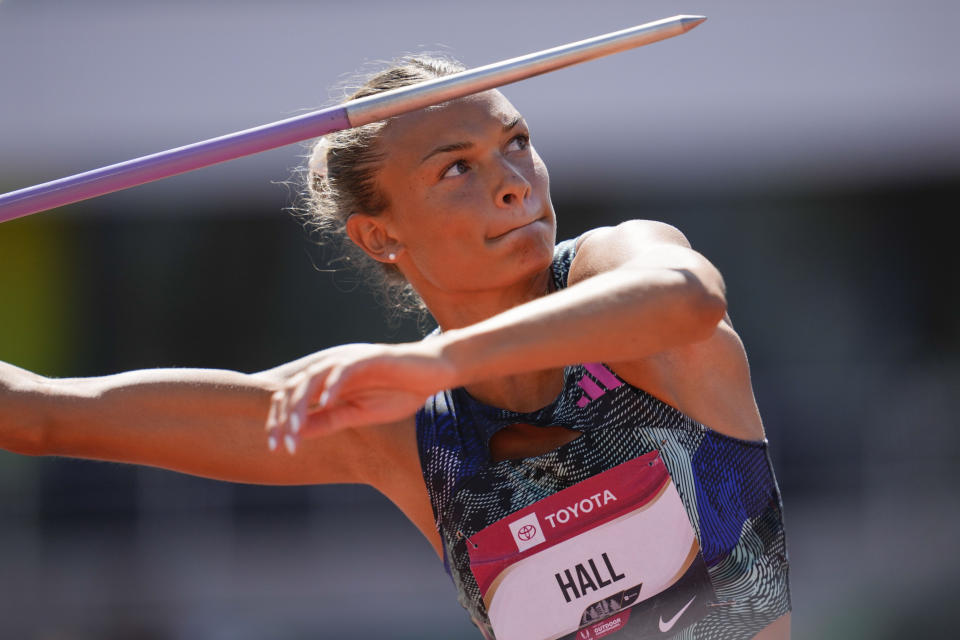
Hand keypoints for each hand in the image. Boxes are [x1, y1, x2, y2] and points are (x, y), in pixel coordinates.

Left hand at [265, 341, 455, 453]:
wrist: (433, 373)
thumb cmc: (398, 393)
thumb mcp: (360, 415)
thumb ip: (330, 420)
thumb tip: (298, 433)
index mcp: (327, 382)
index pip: (290, 397)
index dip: (279, 421)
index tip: (277, 448)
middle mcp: (331, 368)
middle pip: (293, 388)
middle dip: (283, 418)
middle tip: (281, 446)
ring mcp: (349, 360)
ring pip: (312, 379)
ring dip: (301, 405)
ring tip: (295, 430)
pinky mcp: (369, 357)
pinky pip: (344, 370)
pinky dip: (332, 386)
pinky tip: (326, 405)